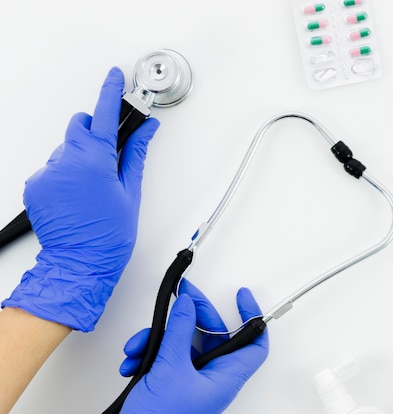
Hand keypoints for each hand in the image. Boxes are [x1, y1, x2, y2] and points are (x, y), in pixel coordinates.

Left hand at [1, 67, 159, 331]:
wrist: (80, 263)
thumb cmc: (109, 235)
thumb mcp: (130, 192)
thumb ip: (135, 154)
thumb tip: (146, 130)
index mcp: (95, 161)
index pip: (104, 115)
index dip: (111, 92)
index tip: (114, 77)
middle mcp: (66, 162)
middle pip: (79, 127)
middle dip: (95, 133)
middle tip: (108, 156)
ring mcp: (47, 174)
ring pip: (65, 148)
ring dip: (79, 157)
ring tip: (92, 187)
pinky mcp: (36, 186)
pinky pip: (52, 168)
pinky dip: (64, 174)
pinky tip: (76, 195)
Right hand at [119, 279, 268, 413]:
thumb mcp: (169, 369)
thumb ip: (178, 332)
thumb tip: (187, 305)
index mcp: (225, 377)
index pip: (254, 343)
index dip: (252, 317)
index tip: (241, 296)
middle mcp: (212, 378)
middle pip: (213, 335)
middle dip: (193, 316)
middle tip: (181, 298)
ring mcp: (191, 381)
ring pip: (183, 344)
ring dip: (158, 339)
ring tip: (141, 345)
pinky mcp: (172, 384)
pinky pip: (166, 357)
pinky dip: (148, 354)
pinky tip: (133, 361)